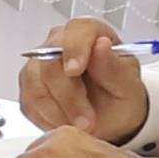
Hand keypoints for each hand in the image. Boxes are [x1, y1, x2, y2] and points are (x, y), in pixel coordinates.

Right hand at [13, 18, 153, 141]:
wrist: (110, 118)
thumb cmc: (120, 97)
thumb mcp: (129, 87)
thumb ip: (114, 68)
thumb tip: (101, 45)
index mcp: (90, 34)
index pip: (76, 31)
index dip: (74, 49)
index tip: (75, 70)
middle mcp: (60, 43)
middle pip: (49, 61)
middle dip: (68, 95)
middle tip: (88, 120)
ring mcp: (40, 64)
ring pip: (36, 84)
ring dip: (59, 111)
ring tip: (82, 126)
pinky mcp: (29, 87)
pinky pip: (30, 102)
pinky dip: (49, 118)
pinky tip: (67, 123)